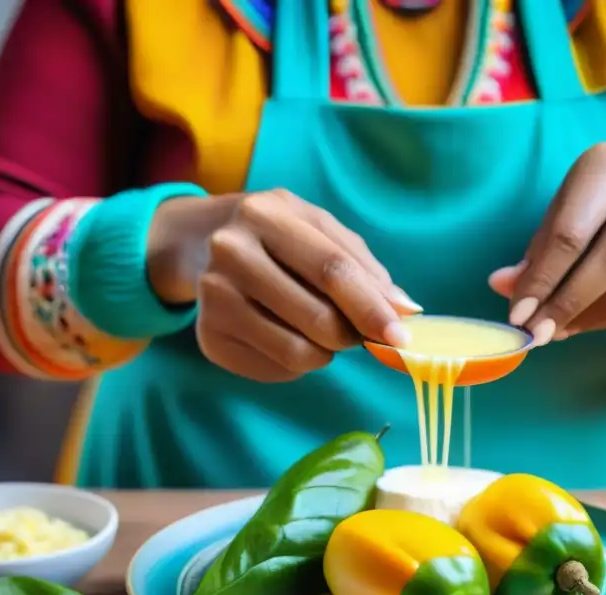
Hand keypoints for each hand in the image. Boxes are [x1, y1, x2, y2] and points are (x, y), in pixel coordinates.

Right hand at [188, 189, 419, 382]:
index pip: (332, 270)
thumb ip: (364, 268)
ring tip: (318, 332)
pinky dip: (296, 365)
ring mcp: (213, 296)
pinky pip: (274, 369)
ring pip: (297, 352)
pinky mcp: (207, 337)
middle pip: (318, 318)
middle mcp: (231, 251)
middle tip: (356, 333)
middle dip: (352, 335)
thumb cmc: (278, 237)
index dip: (371, 307)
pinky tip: (286, 337)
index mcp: (266, 214)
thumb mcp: (319, 232)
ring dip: (325, 353)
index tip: (400, 337)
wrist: (201, 241)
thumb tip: (405, 312)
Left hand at [488, 143, 605, 344]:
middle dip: (572, 301)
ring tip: (560, 331)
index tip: (519, 315)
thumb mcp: (552, 223)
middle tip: (540, 332)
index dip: (544, 278)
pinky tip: (589, 323)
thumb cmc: (584, 212)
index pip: (573, 230)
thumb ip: (532, 257)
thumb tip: (502, 286)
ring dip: (596, 314)